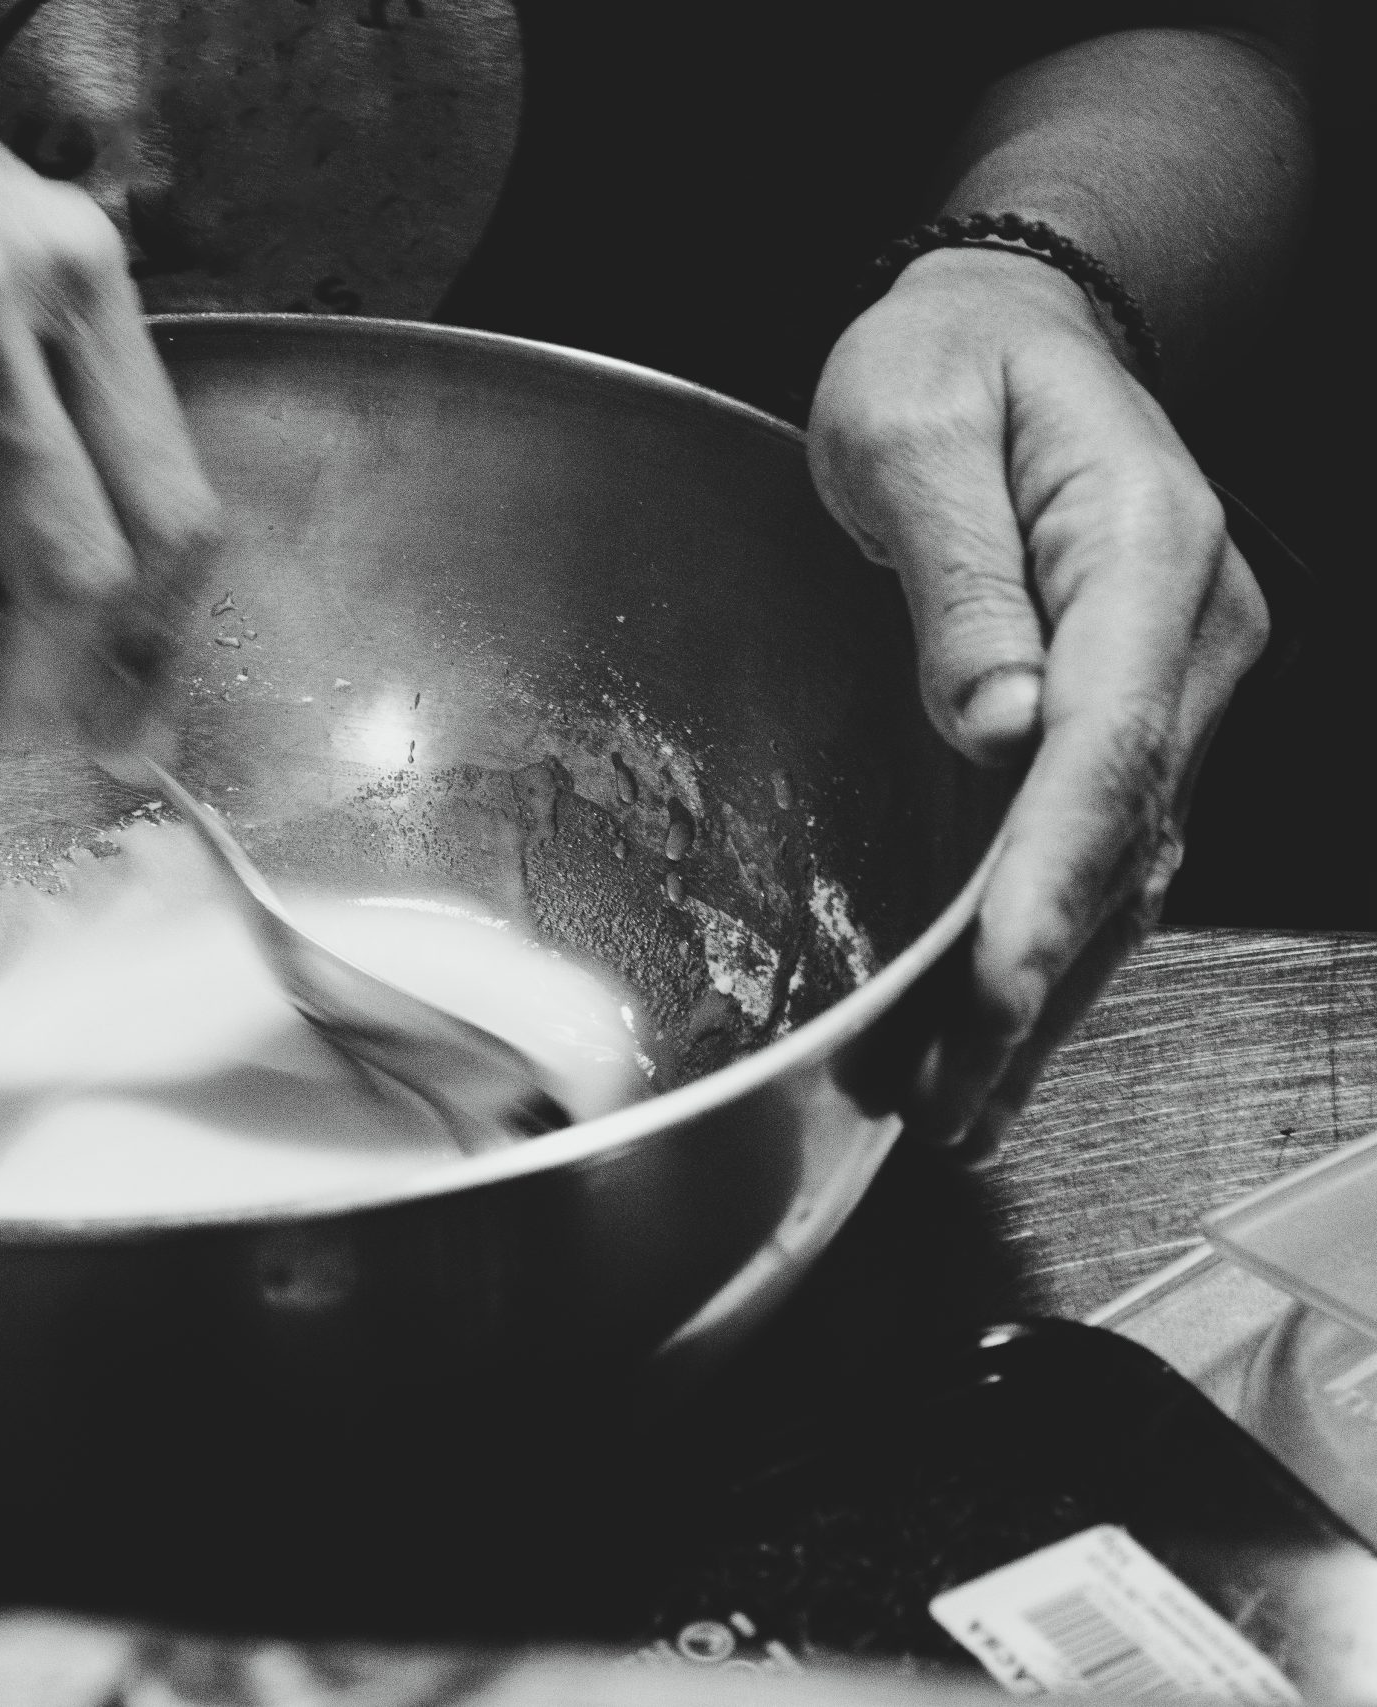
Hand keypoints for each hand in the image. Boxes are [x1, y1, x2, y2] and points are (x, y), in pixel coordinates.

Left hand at [808, 246, 1267, 1157]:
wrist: (1009, 330)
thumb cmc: (947, 367)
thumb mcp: (913, 433)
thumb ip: (955, 577)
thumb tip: (996, 723)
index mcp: (1147, 550)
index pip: (1110, 745)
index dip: (1051, 877)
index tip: (994, 982)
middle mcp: (1192, 633)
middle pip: (1127, 832)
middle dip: (1041, 977)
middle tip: (953, 1095)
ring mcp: (1177, 681)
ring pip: (1125, 862)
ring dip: (1048, 988)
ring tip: (959, 1100)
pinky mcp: (1136, 715)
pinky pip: (1101, 845)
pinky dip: (1050, 939)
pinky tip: (993, 1022)